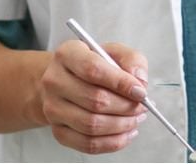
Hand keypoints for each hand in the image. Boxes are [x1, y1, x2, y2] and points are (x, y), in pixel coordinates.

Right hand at [40, 39, 149, 154]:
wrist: (68, 80)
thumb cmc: (93, 65)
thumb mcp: (114, 52)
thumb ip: (131, 60)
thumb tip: (139, 81)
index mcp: (67, 55)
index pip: (93, 70)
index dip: (121, 83)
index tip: (140, 91)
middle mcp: (54, 81)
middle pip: (95, 101)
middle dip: (126, 107)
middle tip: (143, 106)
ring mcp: (53, 108)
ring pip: (92, 125)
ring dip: (122, 125)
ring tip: (136, 118)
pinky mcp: (58, 131)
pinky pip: (88, 144)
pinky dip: (113, 142)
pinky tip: (126, 132)